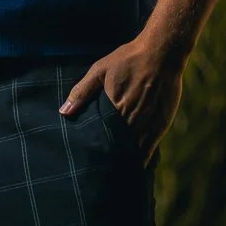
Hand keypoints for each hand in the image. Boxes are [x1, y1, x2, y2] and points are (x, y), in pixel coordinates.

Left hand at [58, 39, 186, 165]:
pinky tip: (136, 166)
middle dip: (109, 157)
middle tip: (99, 171)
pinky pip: (151, 148)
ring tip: (114, 172)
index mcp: (114, 108)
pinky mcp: (161, 124)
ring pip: (134, 151)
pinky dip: (143, 158)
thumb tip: (64, 112)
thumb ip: (82, 92)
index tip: (88, 159)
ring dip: (124, 160)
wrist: (162, 53)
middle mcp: (131, 120)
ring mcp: (148, 124)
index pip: (101, 137)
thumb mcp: (100, 70)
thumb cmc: (129, 59)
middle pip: (117, 147)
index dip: (96, 149)